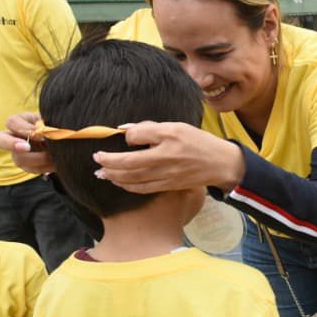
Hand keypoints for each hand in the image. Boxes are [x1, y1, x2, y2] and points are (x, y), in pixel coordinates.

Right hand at [0, 112, 55, 174]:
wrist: (67, 141)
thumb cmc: (59, 127)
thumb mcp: (53, 122)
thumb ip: (47, 124)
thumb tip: (43, 131)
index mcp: (21, 121)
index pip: (12, 122)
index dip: (23, 128)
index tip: (39, 133)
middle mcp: (15, 137)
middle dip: (11, 144)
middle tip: (26, 148)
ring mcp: (18, 153)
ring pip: (18, 159)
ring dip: (37, 158)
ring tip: (53, 156)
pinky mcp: (27, 166)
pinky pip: (31, 169)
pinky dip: (44, 167)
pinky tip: (55, 163)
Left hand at [92, 122, 245, 193]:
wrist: (220, 163)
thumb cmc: (198, 142)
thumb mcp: (176, 127)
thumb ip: (150, 128)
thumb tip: (126, 132)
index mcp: (166, 142)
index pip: (137, 140)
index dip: (125, 138)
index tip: (117, 137)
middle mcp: (164, 161)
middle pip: (129, 165)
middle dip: (109, 164)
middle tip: (96, 161)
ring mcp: (165, 177)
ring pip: (133, 179)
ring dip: (114, 177)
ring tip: (102, 174)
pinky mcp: (167, 186)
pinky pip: (143, 189)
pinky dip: (128, 186)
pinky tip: (120, 183)